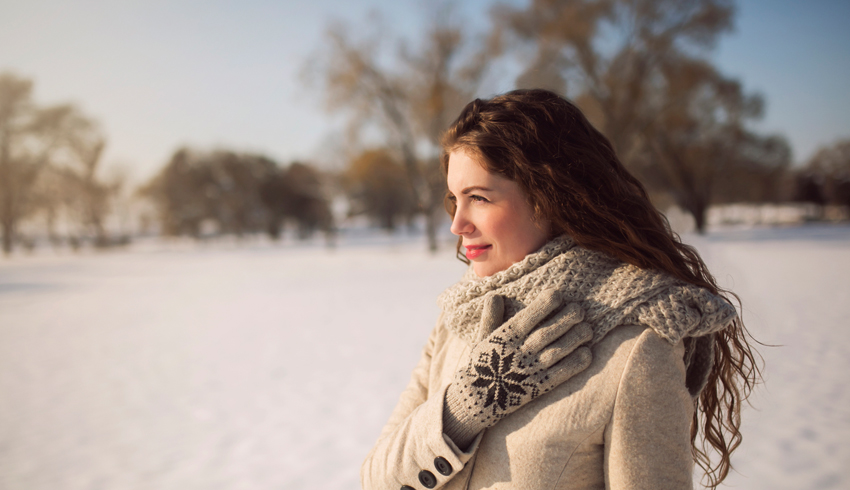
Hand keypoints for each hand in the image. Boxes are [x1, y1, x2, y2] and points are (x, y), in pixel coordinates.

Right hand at [443, 289, 592, 447]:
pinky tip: (588, 354)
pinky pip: (560, 375)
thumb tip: (494, 294)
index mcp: (504, 338)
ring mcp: (530, 371)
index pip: (526, 318)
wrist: (478, 399)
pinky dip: (575, 365)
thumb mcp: (482, 338)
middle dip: (565, 320)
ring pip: (556, 352)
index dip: (543, 306)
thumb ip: (490, 317)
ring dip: (574, 339)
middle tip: (580, 310)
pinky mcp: (539, 387)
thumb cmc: (483, 363)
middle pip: (546, 334)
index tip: (557, 294)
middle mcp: (518, 353)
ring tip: (588, 329)